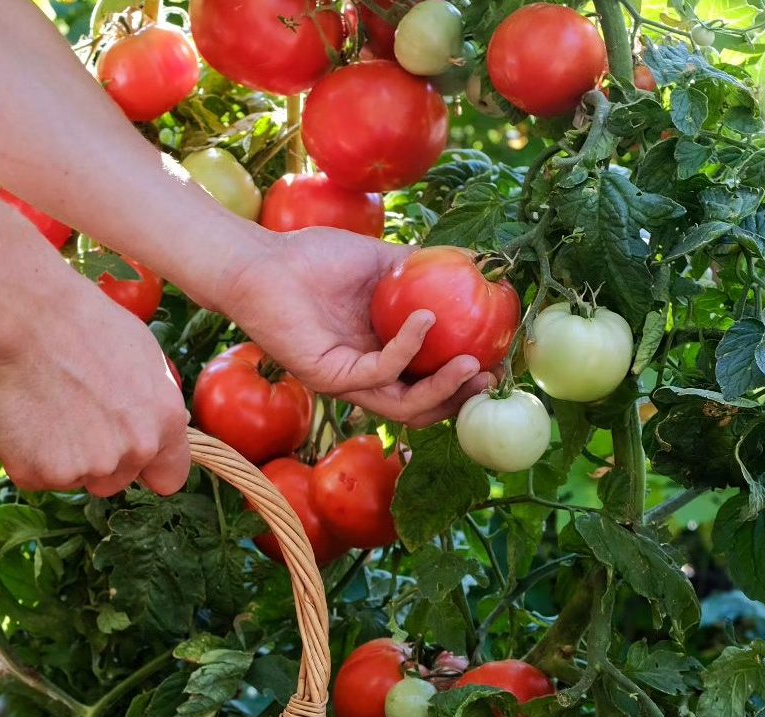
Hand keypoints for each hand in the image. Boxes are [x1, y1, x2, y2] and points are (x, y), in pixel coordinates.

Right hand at [0, 275, 189, 495]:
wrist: (27, 316)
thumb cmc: (83, 323)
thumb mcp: (144, 355)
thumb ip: (154, 403)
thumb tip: (155, 424)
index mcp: (165, 423)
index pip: (169, 478)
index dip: (146, 469)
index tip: (128, 456)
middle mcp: (133, 451)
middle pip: (115, 482)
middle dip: (96, 459)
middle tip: (71, 415)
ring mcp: (87, 467)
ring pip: (73, 478)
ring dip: (59, 457)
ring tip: (45, 408)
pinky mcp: (40, 472)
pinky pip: (33, 475)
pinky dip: (24, 455)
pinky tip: (23, 416)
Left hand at [214, 227, 496, 425]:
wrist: (264, 262)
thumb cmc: (315, 260)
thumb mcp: (381, 261)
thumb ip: (423, 268)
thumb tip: (475, 260)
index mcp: (383, 354)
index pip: (429, 382)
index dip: (465, 379)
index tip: (500, 360)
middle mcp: (367, 376)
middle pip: (422, 408)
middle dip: (460, 398)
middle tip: (490, 377)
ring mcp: (347, 380)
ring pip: (403, 406)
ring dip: (441, 389)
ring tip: (470, 364)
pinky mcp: (328, 376)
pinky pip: (378, 373)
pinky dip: (406, 349)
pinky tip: (424, 320)